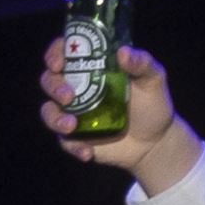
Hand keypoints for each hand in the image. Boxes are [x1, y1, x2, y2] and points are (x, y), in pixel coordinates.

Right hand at [42, 38, 204, 196]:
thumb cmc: (153, 104)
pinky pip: (64, 142)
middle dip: (53, 86)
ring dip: (54, 118)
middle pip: (49, 80)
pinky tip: (87, 151)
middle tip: (68, 96)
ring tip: (71, 126)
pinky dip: (73, 147)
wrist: (155, 141)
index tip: (58, 62)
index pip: (65, 53)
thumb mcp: (153, 79)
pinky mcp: (75, 138)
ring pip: (48, 111)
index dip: (55, 53)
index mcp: (92, 67)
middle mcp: (77, 88)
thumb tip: (123, 52)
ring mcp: (74, 114)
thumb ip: (142, 64)